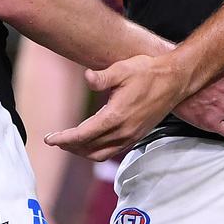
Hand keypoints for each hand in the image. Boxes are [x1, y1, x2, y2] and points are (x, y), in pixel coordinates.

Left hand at [45, 54, 183, 160]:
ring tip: (70, 143)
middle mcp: (123, 131)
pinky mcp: (137, 135)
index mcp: (116, 116)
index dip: (64, 138)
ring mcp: (131, 135)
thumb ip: (102, 77)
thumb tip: (87, 77)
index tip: (49, 139)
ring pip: (101, 154)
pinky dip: (97, 151)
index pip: (83, 134)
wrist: (174, 80)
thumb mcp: (122, 69)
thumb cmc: (147, 72)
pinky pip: (113, 151)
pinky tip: (91, 141)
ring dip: (83, 151)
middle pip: (89, 148)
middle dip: (70, 146)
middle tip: (56, 140)